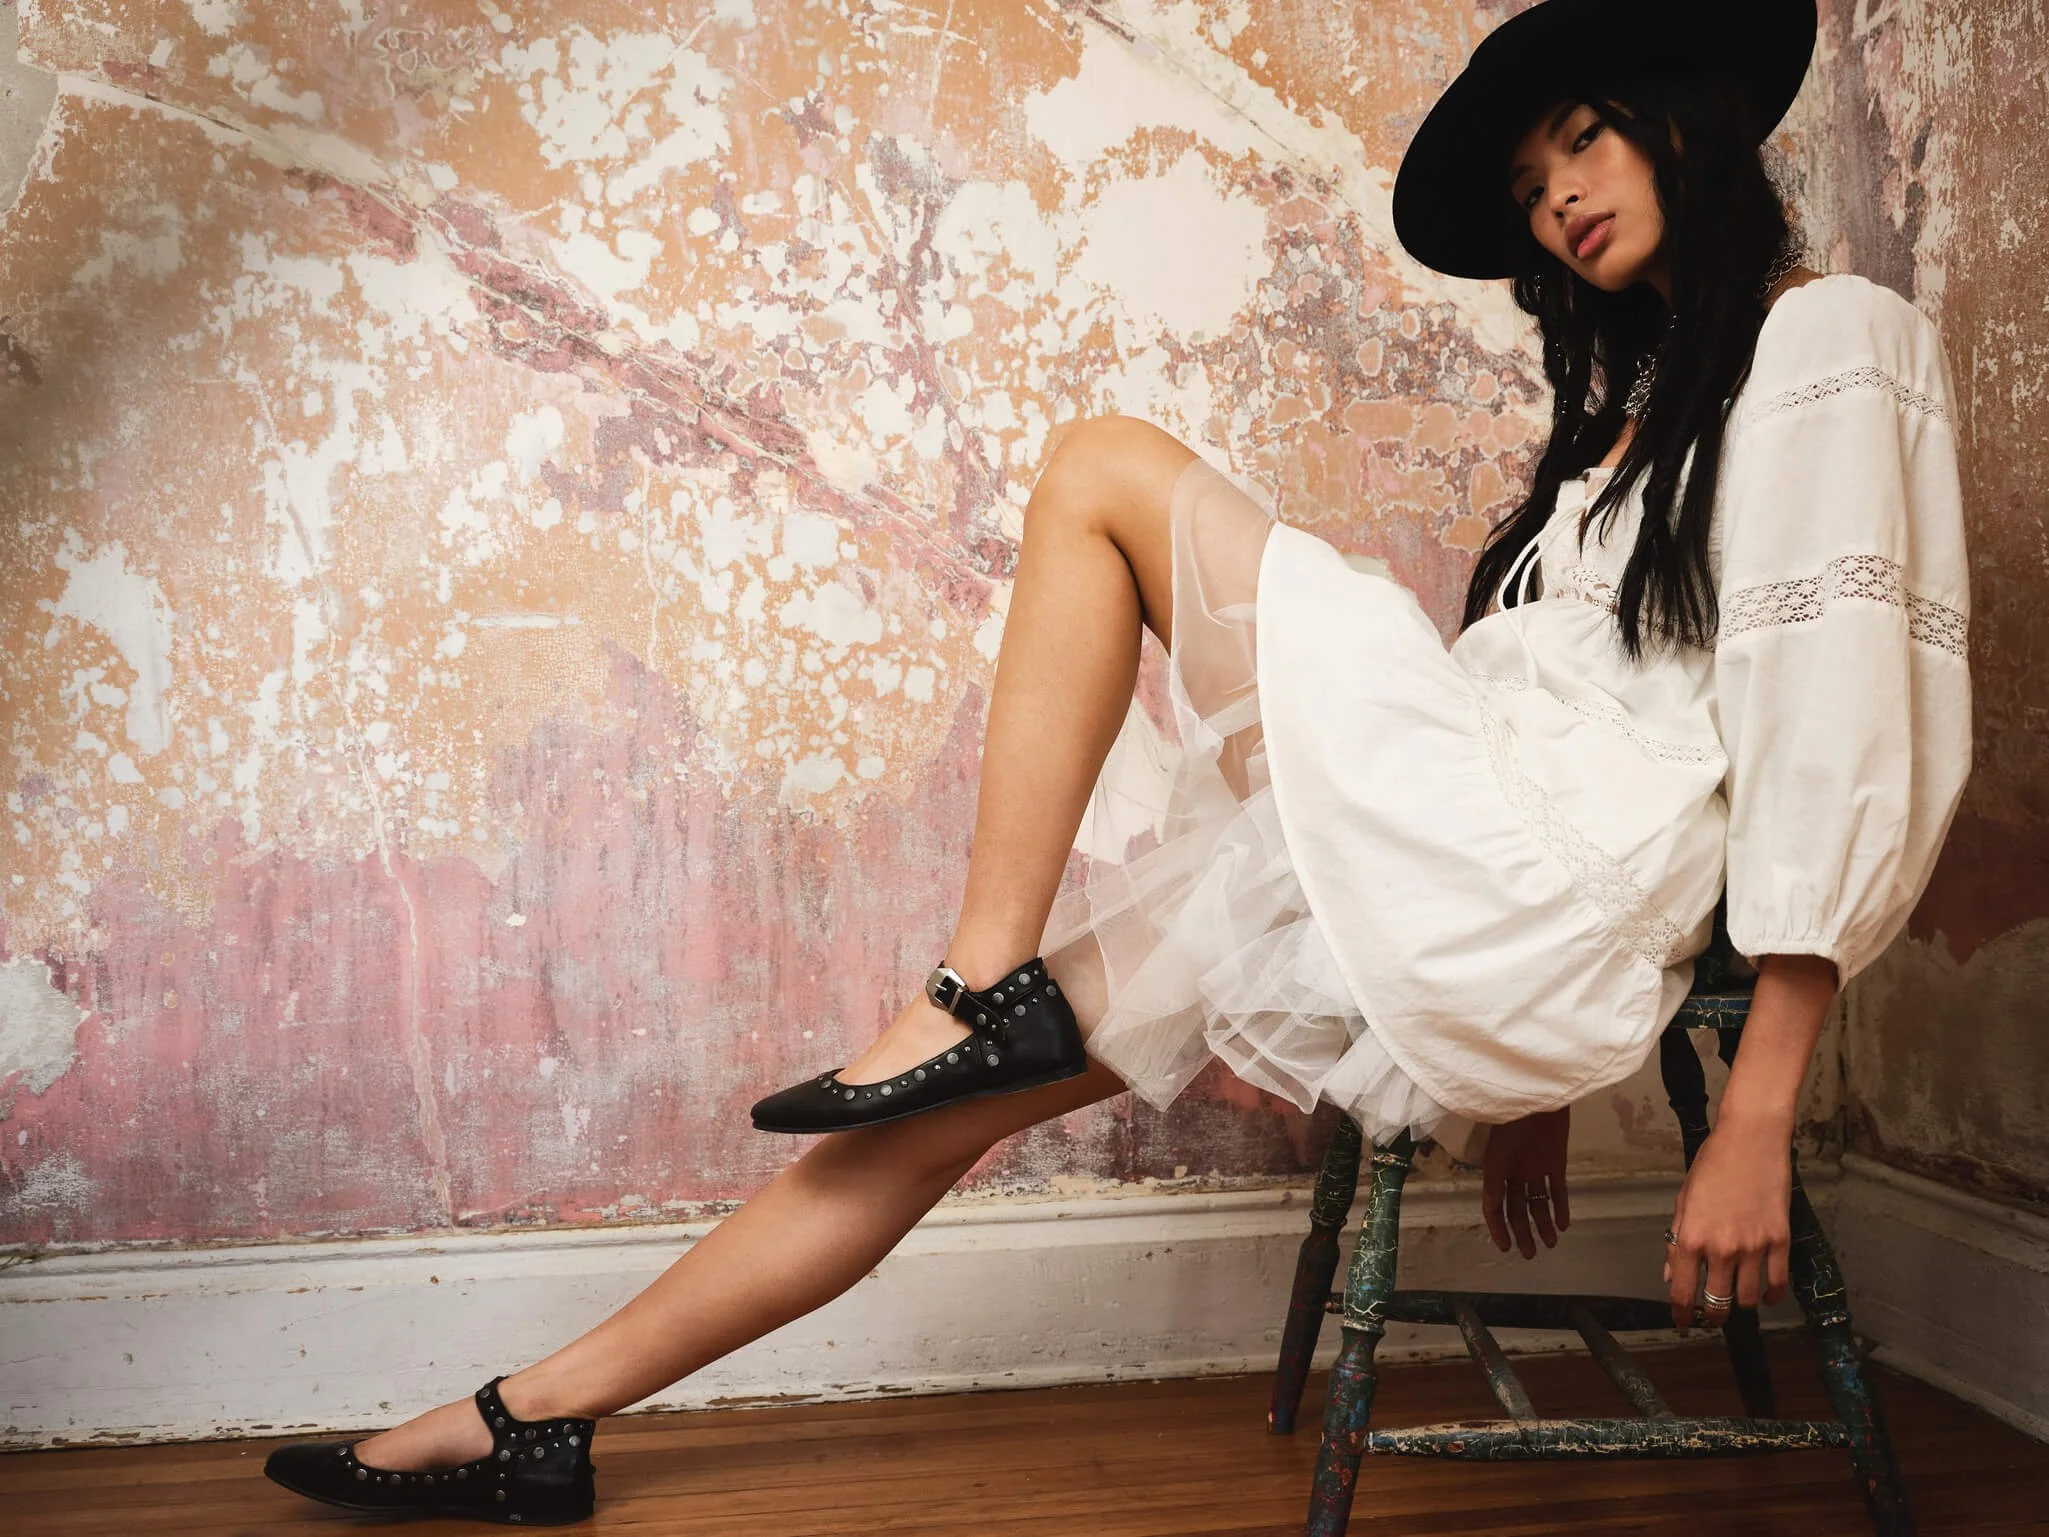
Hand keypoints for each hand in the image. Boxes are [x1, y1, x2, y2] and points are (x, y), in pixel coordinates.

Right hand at [1481, 1106, 1569, 1257]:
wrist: (1541, 1088)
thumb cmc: (1514, 1110)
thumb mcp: (1499, 1145)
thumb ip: (1494, 1175)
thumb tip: (1488, 1205)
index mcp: (1494, 1166)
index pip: (1493, 1204)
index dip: (1497, 1226)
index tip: (1505, 1246)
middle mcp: (1514, 1170)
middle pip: (1516, 1207)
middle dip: (1522, 1232)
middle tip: (1529, 1254)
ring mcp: (1535, 1166)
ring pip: (1537, 1202)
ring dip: (1543, 1223)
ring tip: (1551, 1243)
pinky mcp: (1556, 1161)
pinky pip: (1558, 1189)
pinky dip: (1561, 1206)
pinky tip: (1565, 1224)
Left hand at [1664, 1119, 1792, 1327]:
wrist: (1751, 1141)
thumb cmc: (1713, 1164)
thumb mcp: (1684, 1199)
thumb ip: (1678, 1239)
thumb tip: (1671, 1273)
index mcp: (1692, 1237)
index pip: (1682, 1290)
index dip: (1680, 1313)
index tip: (1681, 1321)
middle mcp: (1721, 1248)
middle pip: (1718, 1302)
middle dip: (1713, 1314)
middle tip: (1713, 1314)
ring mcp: (1753, 1247)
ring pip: (1749, 1299)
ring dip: (1742, 1304)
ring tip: (1738, 1299)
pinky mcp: (1780, 1240)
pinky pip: (1778, 1282)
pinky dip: (1772, 1295)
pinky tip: (1767, 1294)